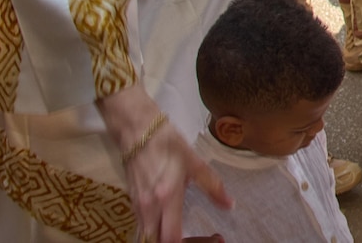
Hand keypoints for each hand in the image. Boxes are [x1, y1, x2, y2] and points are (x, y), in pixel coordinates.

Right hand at [101, 86, 229, 242]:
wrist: (136, 130)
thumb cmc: (166, 143)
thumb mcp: (194, 162)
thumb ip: (213, 186)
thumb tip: (229, 204)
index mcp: (166, 198)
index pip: (173, 239)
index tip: (211, 236)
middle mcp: (149, 207)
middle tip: (197, 238)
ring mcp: (137, 207)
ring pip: (147, 238)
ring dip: (164, 240)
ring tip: (185, 235)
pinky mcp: (132, 203)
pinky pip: (141, 228)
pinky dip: (155, 232)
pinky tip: (170, 225)